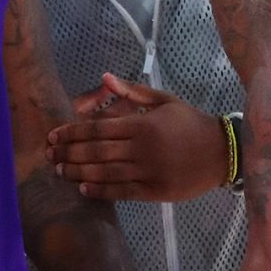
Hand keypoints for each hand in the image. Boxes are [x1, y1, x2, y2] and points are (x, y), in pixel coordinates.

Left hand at [46, 73, 229, 202]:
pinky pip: (122, 192)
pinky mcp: (155, 191)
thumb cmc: (190, 123)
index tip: (53, 136)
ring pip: (105, 173)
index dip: (72, 133)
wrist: (222, 152)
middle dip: (69, 153)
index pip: (98, 128)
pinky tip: (84, 190)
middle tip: (48, 156)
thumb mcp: (164, 100)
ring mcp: (148, 171)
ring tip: (60, 172)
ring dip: (79, 173)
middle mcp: (141, 149)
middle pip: (96, 151)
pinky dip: (101, 191)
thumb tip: (104, 78)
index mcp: (142, 125)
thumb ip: (132, 92)